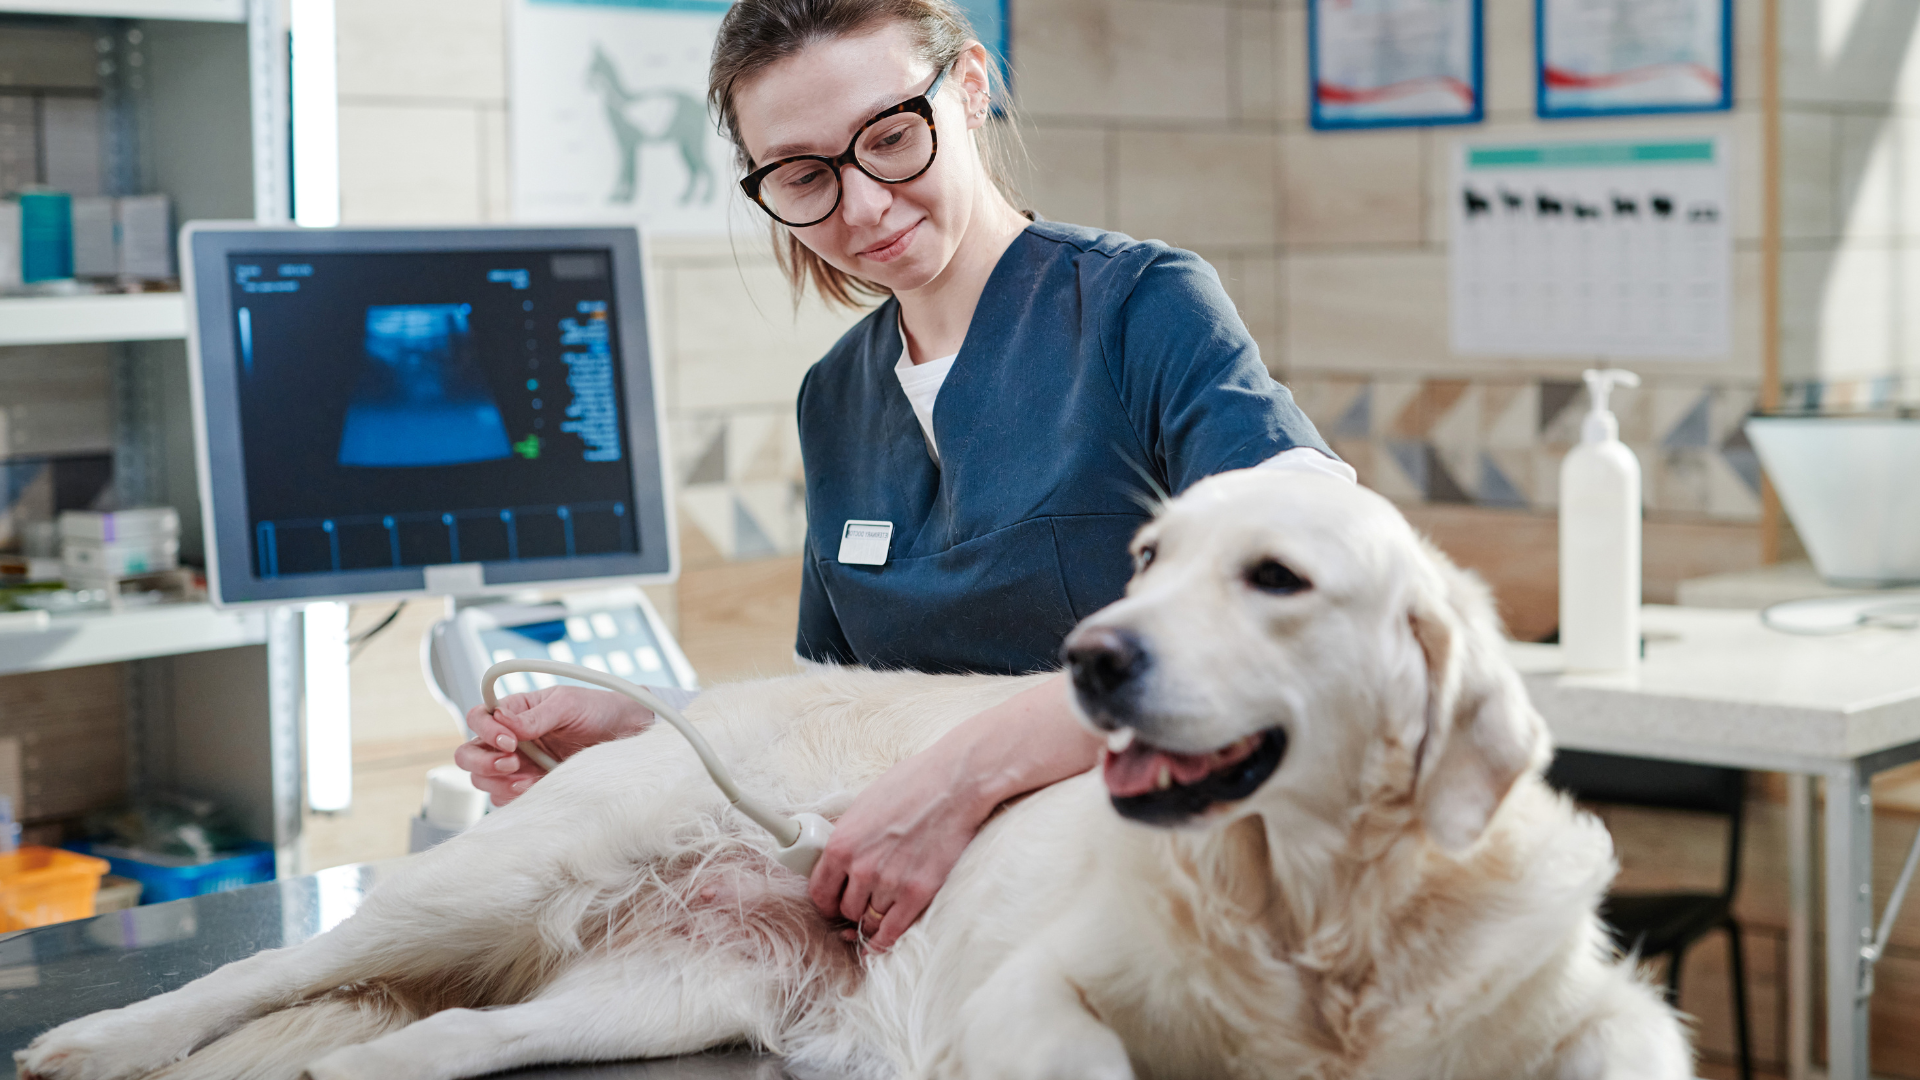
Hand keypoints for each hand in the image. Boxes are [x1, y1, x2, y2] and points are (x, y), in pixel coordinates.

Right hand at [454, 686, 651, 805]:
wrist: (625, 733)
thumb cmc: (595, 710)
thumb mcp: (567, 704)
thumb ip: (536, 715)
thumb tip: (504, 721)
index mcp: (513, 712)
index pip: (477, 719)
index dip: (486, 731)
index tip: (510, 741)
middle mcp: (508, 740)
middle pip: (469, 755)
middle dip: (484, 762)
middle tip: (512, 763)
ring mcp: (517, 765)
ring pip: (483, 780)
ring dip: (500, 782)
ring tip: (530, 779)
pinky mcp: (528, 786)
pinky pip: (505, 798)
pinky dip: (514, 797)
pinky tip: (536, 789)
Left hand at [807, 674, 1099, 952]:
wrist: (954, 784)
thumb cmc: (912, 785)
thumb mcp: (864, 806)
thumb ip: (849, 837)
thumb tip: (839, 859)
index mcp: (842, 844)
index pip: (819, 892)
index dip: (826, 903)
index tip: (833, 904)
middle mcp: (861, 868)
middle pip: (845, 910)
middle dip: (851, 910)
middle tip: (861, 905)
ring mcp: (890, 883)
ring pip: (869, 921)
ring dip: (871, 921)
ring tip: (877, 914)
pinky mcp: (918, 893)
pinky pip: (892, 931)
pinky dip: (883, 941)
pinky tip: (880, 942)